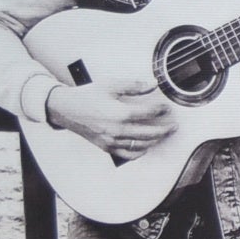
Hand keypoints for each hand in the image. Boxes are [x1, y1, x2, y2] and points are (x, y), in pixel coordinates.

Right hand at [47, 79, 176, 159]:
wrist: (65, 108)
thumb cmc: (86, 96)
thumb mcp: (110, 85)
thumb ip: (134, 86)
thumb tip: (152, 84)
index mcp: (119, 113)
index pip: (148, 113)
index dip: (161, 110)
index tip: (166, 108)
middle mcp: (117, 129)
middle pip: (149, 133)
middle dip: (165, 129)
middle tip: (173, 126)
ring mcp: (112, 140)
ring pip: (140, 145)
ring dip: (155, 140)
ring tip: (162, 135)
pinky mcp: (106, 147)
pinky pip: (127, 154)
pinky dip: (139, 152)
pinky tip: (145, 146)